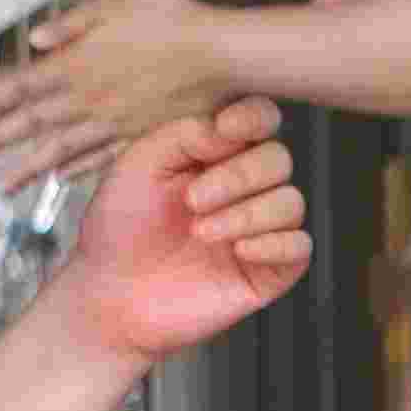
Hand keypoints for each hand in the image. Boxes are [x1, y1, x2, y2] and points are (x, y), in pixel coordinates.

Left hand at [0, 0, 222, 194]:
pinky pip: (101, 158)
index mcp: (78, 63)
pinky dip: (77, 171)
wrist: (224, 54)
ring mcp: (116, 122)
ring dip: (26, 169)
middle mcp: (90, 98)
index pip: (19, 87)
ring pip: (60, 150)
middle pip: (30, 124)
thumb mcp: (116, 5)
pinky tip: (60, 180)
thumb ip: (73, 24)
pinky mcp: (142, 135)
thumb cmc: (174, 21)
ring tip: (2, 187)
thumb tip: (34, 40)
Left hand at [44, 102, 312, 369]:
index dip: (255, 117)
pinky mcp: (270, 271)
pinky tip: (237, 253)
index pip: (260, 120)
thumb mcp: (139, 164)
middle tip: (191, 201)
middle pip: (278, 160)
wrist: (110, 294)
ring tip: (201, 234)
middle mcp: (245, 188)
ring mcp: (261, 230)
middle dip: (237, 177)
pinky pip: (300, 247)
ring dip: (246, 215)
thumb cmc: (119, 227)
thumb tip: (229, 130)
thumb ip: (185, 134)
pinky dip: (274, 245)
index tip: (226, 128)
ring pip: (291, 203)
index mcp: (217, 155)